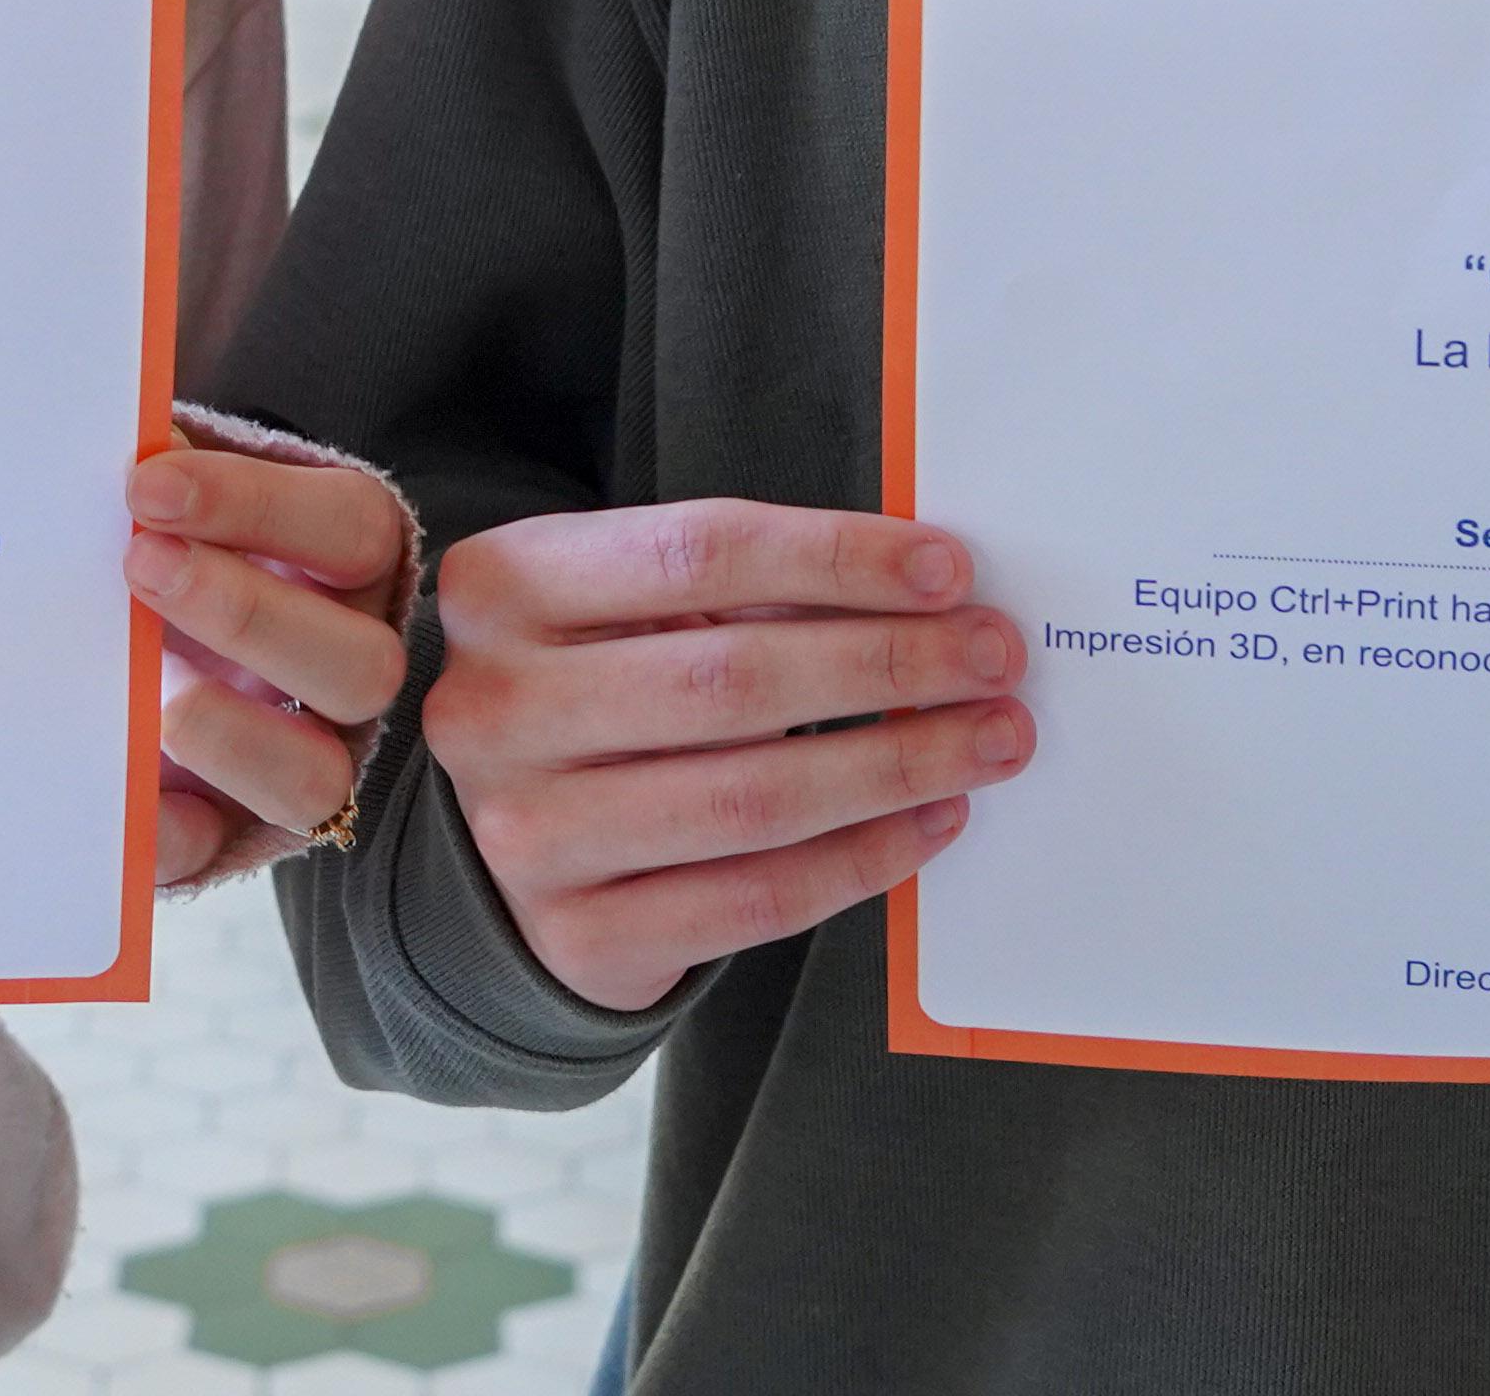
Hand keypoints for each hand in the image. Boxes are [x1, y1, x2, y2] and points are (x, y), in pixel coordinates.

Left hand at [129, 444, 413, 887]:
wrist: (127, 617)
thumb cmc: (164, 535)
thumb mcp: (175, 498)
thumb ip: (163, 475)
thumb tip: (123, 445)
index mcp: (351, 567)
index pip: (349, 529)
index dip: (257, 508)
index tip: (146, 487)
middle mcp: (349, 667)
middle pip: (361, 665)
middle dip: (247, 616)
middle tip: (138, 567)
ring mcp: (301, 759)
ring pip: (316, 777)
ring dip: (230, 734)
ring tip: (145, 691)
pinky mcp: (231, 831)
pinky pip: (215, 847)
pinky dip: (168, 826)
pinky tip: (119, 784)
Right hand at [426, 502, 1028, 1013]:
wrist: (498, 834)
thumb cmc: (593, 686)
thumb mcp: (625, 604)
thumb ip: (744, 586)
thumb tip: (927, 588)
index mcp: (505, 587)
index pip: (700, 553)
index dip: (838, 557)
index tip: (948, 569)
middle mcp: (495, 709)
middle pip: (734, 679)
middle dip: (890, 664)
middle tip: (995, 657)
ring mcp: (527, 834)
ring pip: (755, 799)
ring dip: (899, 764)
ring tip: (991, 739)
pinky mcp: (579, 936)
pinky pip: (757, 901)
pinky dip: (865, 858)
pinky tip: (933, 819)